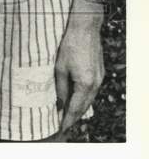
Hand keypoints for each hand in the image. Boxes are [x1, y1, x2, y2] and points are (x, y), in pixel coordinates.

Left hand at [54, 5, 104, 137]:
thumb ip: (60, 87)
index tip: (60, 129)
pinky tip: (75, 99)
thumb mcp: (59, 67)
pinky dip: (82, 98)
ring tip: (66, 116)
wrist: (85, 29)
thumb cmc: (69, 45)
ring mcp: (99, 79)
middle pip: (84, 107)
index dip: (67, 120)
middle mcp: (95, 85)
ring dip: (78, 108)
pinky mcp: (99, 73)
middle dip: (73, 117)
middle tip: (62, 127)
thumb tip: (59, 103)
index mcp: (85, 84)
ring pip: (88, 100)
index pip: (75, 108)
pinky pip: (91, 91)